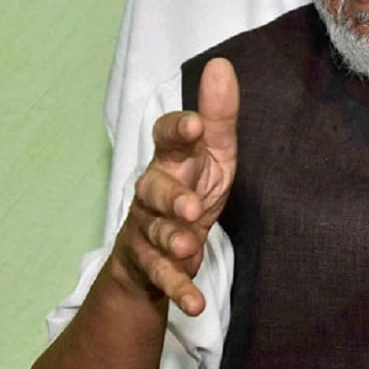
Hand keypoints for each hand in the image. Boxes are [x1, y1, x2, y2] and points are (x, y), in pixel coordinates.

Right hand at [112, 57, 238, 315]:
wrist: (162, 249)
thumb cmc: (192, 187)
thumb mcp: (213, 154)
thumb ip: (219, 117)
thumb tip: (221, 65)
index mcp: (171, 160)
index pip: (165, 138)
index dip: (177, 131)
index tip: (195, 126)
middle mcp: (153, 192)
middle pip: (153, 190)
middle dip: (170, 197)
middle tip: (191, 206)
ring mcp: (147, 229)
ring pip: (153, 233)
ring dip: (170, 240)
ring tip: (188, 247)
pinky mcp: (150, 265)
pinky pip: (162, 277)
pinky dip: (178, 289)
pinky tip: (195, 303)